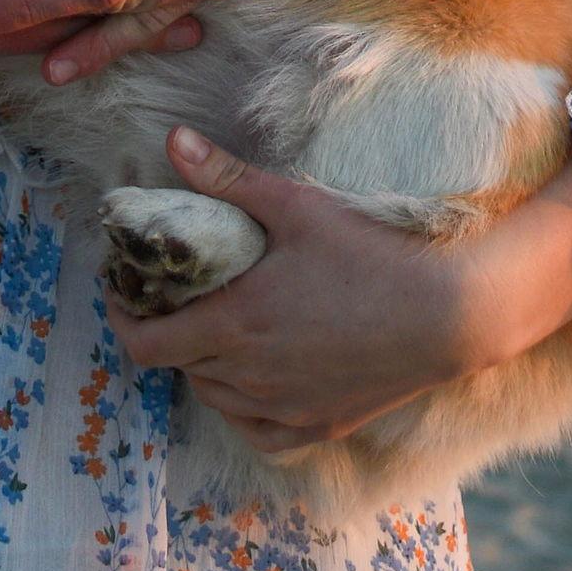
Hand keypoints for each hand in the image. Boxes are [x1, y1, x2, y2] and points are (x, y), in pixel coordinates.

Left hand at [103, 128, 571, 452]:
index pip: (145, 343)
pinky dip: (244, 407)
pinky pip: (259, 431)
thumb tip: (171, 139)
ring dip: (203, 365)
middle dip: (164, 329)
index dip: (122, 316)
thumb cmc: (369, 252)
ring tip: (214, 324)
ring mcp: (286, 407)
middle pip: (178, 367)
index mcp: (234, 323)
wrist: (450, 312)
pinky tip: (254, 378)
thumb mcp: (295, 206)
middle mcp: (250, 376)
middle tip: (172, 294)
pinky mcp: (320, 425)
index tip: (123, 287)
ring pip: (215, 398)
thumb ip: (227, 177)